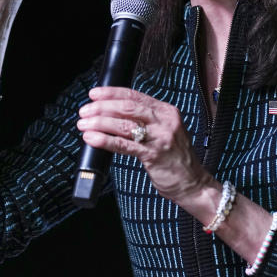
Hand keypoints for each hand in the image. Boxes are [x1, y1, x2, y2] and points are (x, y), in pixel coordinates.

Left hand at [76, 87, 215, 203]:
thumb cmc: (175, 158)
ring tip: (84, 124)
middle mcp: (165, 121)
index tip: (94, 94)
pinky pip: (124, 145)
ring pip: (123, 124)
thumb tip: (112, 113)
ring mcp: (160, 137)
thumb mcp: (164, 131)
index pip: (134, 95)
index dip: (111, 93)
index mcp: (166, 111)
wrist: (193, 183)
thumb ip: (145, 121)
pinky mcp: (154, 155)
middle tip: (85, 111)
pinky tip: (92, 138)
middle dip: (102, 107)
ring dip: (99, 122)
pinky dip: (105, 140)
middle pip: (127, 107)